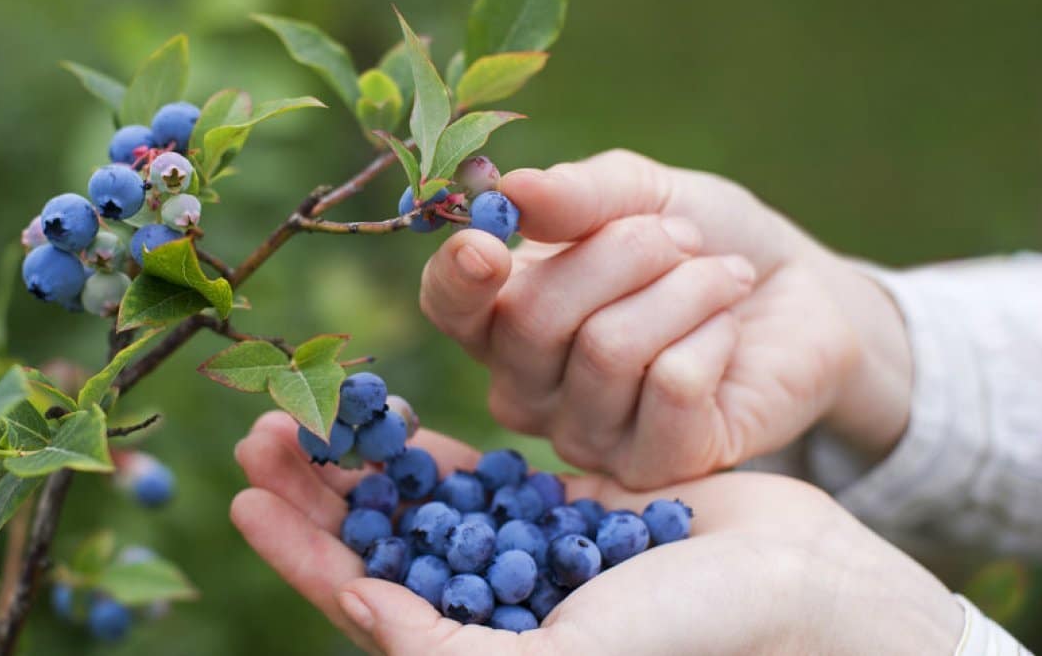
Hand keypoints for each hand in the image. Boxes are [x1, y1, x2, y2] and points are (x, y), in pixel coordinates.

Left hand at [230, 413, 961, 654]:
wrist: (798, 590)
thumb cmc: (688, 641)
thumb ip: (450, 651)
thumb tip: (357, 613)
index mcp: (474, 650)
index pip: (358, 599)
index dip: (296, 551)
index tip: (242, 496)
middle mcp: (487, 607)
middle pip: (374, 543)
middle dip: (313, 492)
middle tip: (259, 431)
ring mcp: (520, 554)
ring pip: (413, 501)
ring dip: (358, 460)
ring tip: (307, 409)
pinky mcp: (557, 510)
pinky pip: (475, 472)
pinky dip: (428, 445)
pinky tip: (387, 410)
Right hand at [420, 150, 912, 487]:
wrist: (800, 295)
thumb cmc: (702, 241)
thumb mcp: (643, 194)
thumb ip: (578, 195)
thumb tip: (513, 190)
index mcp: (504, 316)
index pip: (448, 308)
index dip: (457, 280)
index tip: (488, 244)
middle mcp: (528, 387)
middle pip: (534, 319)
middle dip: (623, 253)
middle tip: (682, 238)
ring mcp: (586, 436)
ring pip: (608, 350)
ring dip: (684, 289)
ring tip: (722, 277)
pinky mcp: (655, 466)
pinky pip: (671, 386)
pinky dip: (713, 335)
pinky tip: (728, 332)